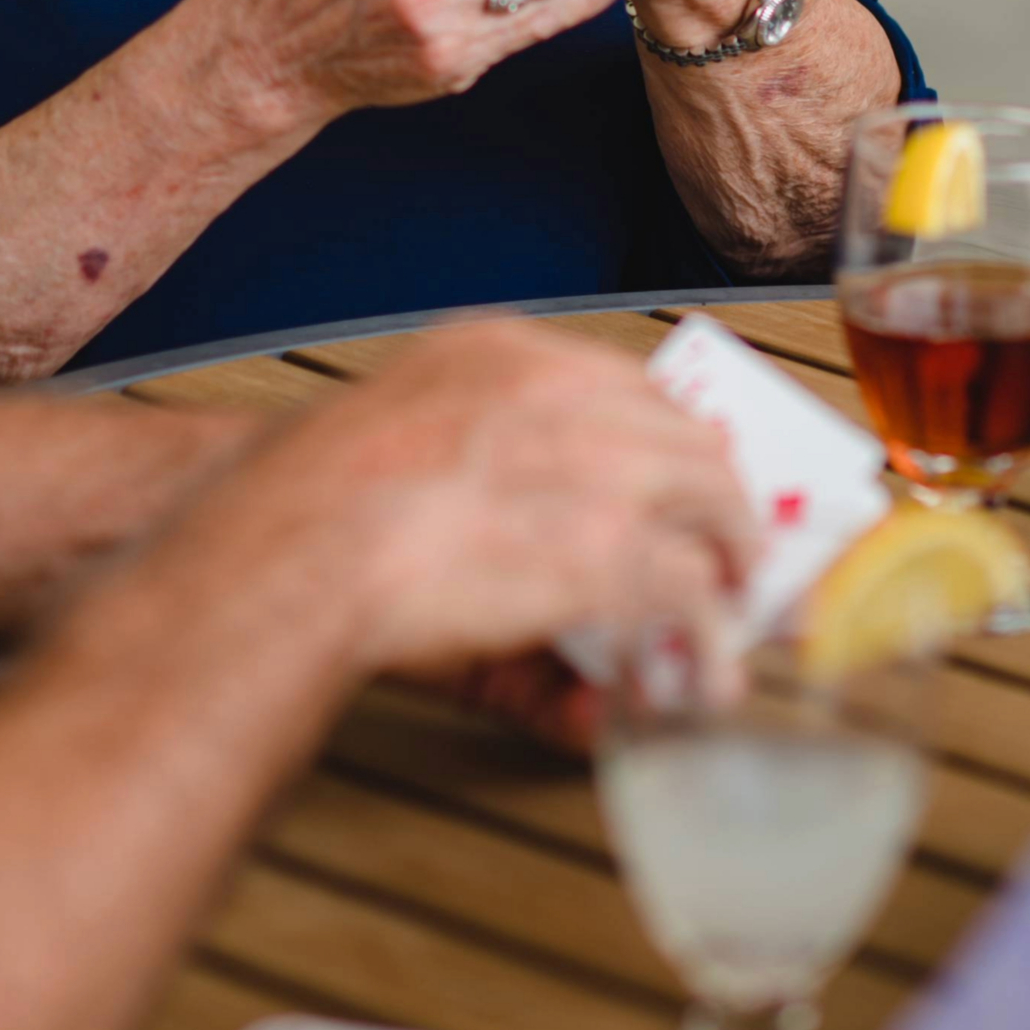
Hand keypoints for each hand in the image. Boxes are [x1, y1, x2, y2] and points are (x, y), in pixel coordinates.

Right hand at [246, 321, 752, 676]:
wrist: (292, 546)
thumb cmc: (317, 509)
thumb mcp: (410, 471)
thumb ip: (482, 508)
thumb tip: (520, 562)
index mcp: (502, 354)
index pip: (627, 384)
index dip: (667, 442)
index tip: (684, 483)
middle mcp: (561, 394)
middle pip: (689, 435)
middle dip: (723, 500)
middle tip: (737, 556)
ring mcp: (592, 465)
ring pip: (713, 501)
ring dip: (729, 563)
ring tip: (731, 617)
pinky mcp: (605, 548)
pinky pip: (689, 591)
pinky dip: (706, 640)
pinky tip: (700, 675)